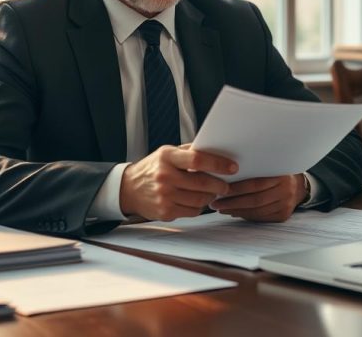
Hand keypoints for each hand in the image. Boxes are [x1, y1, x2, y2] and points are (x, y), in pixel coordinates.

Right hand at [119, 145, 237, 220]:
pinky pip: (192, 211)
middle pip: (202, 183)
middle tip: (226, 185)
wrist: (128, 189)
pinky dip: (199, 207)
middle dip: (220, 185)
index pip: (198, 160)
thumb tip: (217, 151)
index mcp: (167, 157)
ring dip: (210, 197)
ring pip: (200, 200)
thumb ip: (189, 152)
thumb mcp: (167, 153)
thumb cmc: (153, 168)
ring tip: (211, 192)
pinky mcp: (165, 211)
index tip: (232, 167)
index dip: (218, 164)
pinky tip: (196, 200)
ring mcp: (164, 196)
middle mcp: (165, 176)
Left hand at [209, 174, 306, 222]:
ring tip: (221, 209)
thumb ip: (253, 168)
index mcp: (281, 175)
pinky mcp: (283, 216)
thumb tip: (226, 177)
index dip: (236, 189)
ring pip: (257, 211)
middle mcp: (286, 190)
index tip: (219, 190)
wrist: (298, 185)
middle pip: (255, 200)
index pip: (255, 184)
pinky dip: (246, 215)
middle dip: (232, 203)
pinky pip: (261, 218)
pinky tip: (234, 213)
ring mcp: (286, 205)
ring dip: (236, 211)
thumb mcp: (268, 165)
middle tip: (215, 204)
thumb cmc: (276, 173)